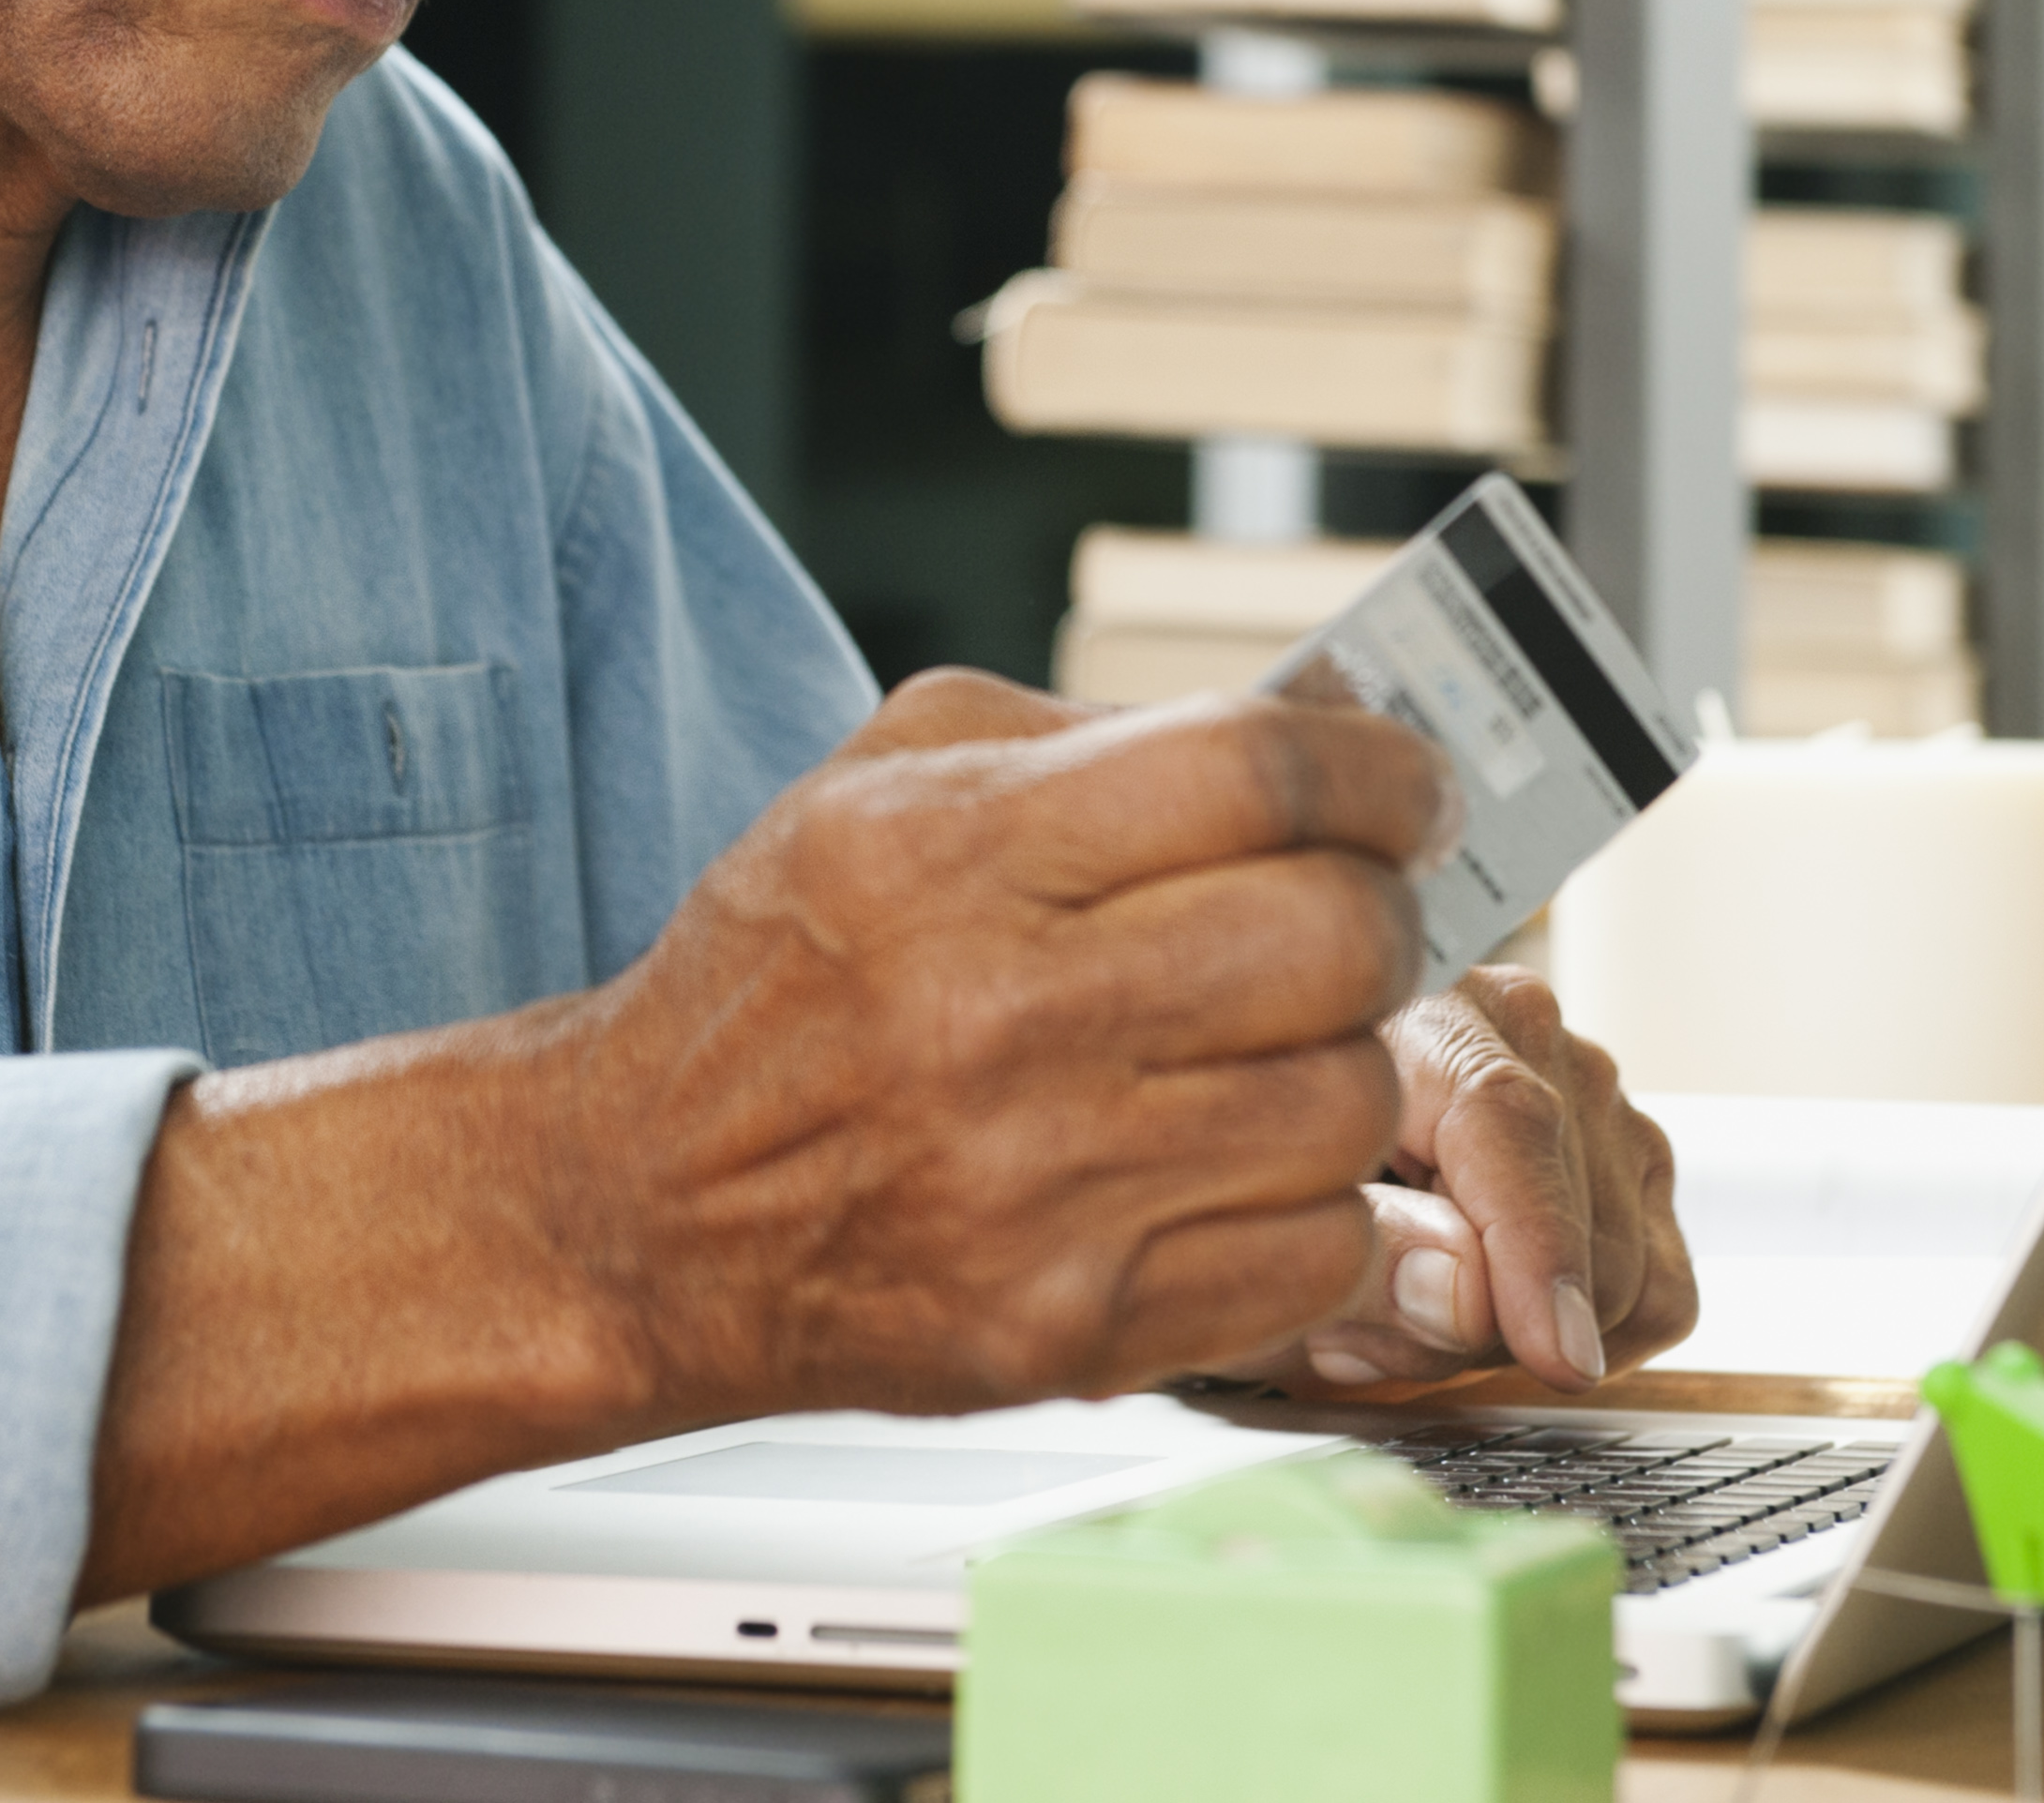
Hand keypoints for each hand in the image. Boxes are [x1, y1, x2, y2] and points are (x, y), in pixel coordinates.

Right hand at [538, 667, 1460, 1421]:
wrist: (639, 1207)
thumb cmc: (783, 980)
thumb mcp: (883, 784)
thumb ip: (1093, 731)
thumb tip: (1328, 712)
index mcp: (949, 853)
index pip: (1256, 773)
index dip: (1376, 771)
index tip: (1404, 789)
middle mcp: (994, 1018)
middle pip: (1332, 936)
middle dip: (1376, 915)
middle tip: (1347, 920)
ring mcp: (1037, 1190)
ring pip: (1347, 1101)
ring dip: (1340, 1066)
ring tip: (1268, 1054)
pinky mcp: (1068, 1331)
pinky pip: (1313, 1255)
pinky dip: (1310, 1209)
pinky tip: (1236, 1170)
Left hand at [1257, 965, 1693, 1396]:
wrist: (1260, 1146)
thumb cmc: (1243, 1184)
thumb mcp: (1253, 1235)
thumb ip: (1358, 1262)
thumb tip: (1468, 1296)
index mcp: (1415, 1007)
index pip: (1506, 1120)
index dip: (1534, 1248)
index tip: (1553, 1353)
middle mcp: (1521, 1027)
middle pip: (1573, 1213)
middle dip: (1487, 1325)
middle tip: (1366, 1335)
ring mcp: (1588, 1087)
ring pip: (1624, 1267)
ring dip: (1525, 1333)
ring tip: (1404, 1316)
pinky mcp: (1628, 1154)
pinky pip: (1659, 1289)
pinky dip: (1586, 1335)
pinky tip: (1486, 1317)